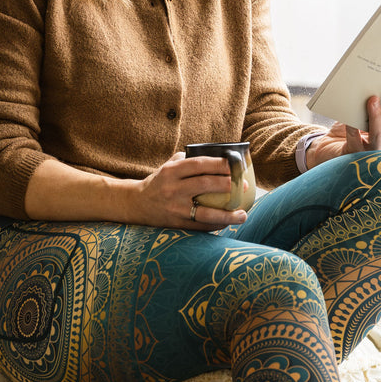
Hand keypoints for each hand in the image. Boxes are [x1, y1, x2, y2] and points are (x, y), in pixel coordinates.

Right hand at [132, 151, 248, 229]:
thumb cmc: (159, 182)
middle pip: (204, 184)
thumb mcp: (168, 166)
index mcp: (171, 171)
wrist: (136, 204)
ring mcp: (175, 208)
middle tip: (244, 186)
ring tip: (243, 215)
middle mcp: (173, 188)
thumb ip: (188, 159)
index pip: (199, 164)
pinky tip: (228, 223)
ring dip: (227, 214)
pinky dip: (216, 225)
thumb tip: (217, 155)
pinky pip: (200, 226)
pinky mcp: (176, 224)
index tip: (235, 165)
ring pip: (205, 212)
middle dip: (228, 184)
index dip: (219, 164)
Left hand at [308, 90, 380, 164]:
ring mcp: (370, 153)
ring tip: (372, 100)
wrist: (328, 149)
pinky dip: (352, 128)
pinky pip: (354, 139)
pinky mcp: (352, 154)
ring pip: (378, 136)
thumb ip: (374, 105)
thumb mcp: (364, 116)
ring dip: (376, 118)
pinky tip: (350, 118)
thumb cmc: (350, 130)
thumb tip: (379, 84)